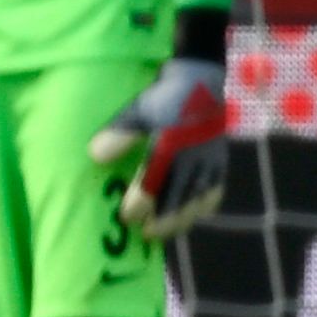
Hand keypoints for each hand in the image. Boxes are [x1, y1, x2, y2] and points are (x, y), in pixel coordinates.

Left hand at [89, 56, 232, 239]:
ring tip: (165, 231)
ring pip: (198, 200)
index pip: (154, 183)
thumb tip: (96, 157)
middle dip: (162, 220)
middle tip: (145, 234)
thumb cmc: (164, 98)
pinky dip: (203, 205)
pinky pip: (215, 191)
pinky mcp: (220, 161)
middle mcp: (194, 158)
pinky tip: (193, 214)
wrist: (201, 82)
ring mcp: (211, 162)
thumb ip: (119, 134)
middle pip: (179, 199)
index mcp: (172, 146)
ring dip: (182, 218)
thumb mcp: (137, 111)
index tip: (126, 218)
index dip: (140, 203)